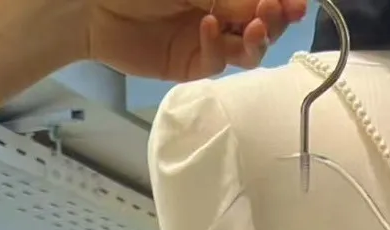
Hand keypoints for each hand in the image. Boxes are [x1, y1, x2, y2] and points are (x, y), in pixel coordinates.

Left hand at [88, 0, 307, 80]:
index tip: (298, 3)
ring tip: (257, 27)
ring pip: (247, 50)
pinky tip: (208, 28)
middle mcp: (220, 13)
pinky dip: (218, 47)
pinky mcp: (190, 65)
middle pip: (263, 25)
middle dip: (275, 19)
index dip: (283, 2)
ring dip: (257, 39)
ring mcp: (206, 40)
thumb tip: (268, 3)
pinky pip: (216, 61)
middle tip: (278, 12)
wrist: (91, 5)